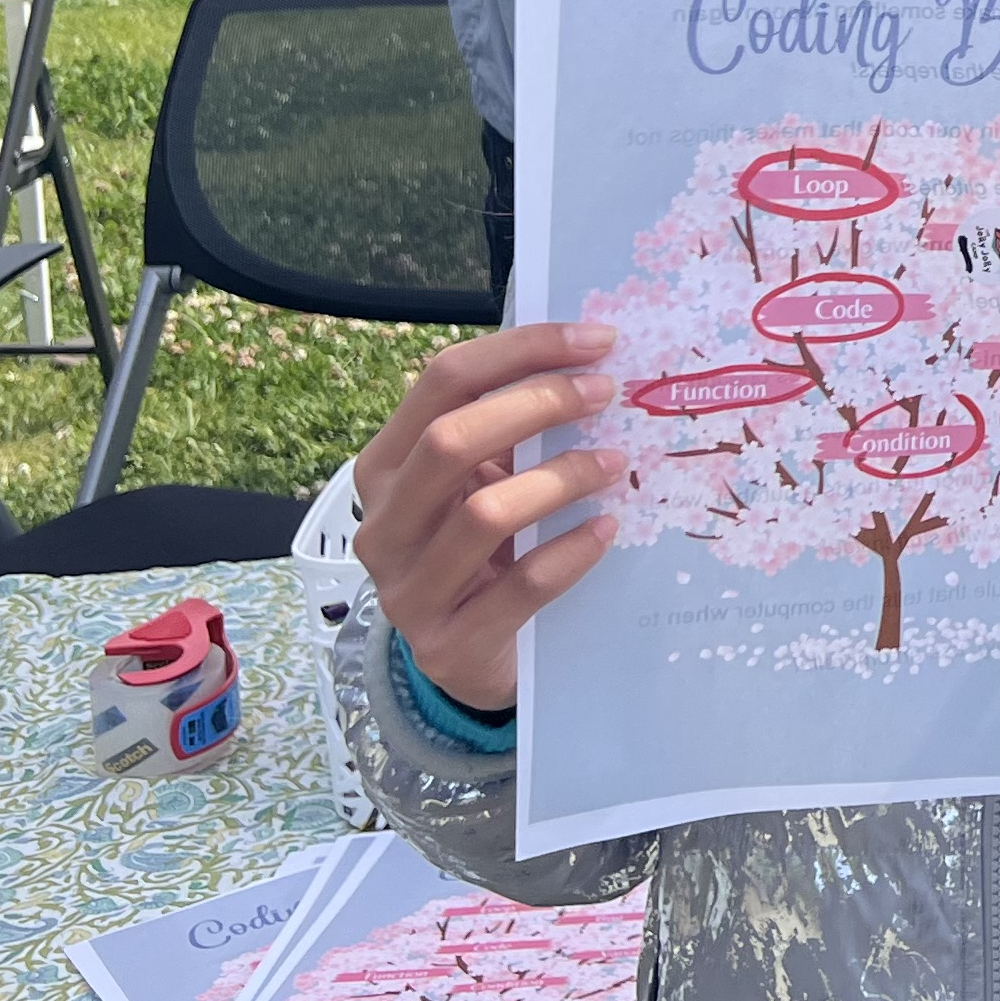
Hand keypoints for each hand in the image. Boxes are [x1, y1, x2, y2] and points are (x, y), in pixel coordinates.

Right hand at [352, 324, 629, 713]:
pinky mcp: (448, 645)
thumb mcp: (480, 484)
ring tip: (616, 463)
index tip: (596, 341)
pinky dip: (571, 551)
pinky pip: (520, 587)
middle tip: (607, 395)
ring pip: (485, 513)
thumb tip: (592, 362)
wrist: (469, 659)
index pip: (442, 382)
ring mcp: (408, 591)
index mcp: (384, 468)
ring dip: (562, 478)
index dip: (522, 351)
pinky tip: (606, 529)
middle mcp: (383, 525)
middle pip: (451, 440)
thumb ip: (510, 433)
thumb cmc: (481, 552)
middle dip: (539, 404)